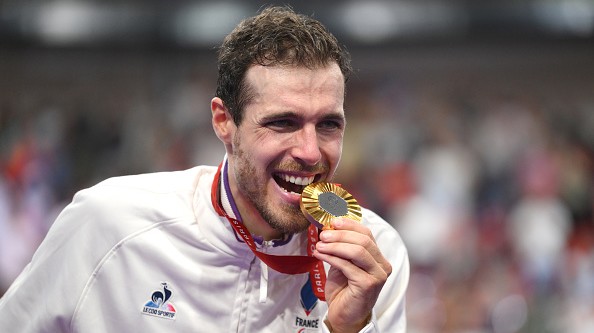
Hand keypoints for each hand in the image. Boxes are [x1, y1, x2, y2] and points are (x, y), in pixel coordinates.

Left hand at [313, 218, 391, 332]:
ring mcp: (377, 275)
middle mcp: (382, 266)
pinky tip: (320, 254)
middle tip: (323, 234)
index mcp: (378, 258)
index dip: (349, 225)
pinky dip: (332, 257)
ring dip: (335, 245)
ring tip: (320, 244)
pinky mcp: (368, 285)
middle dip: (340, 234)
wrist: (344, 316)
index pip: (367, 233)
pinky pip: (348, 266)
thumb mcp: (343, 263)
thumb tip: (328, 227)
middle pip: (363, 240)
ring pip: (357, 251)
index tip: (332, 221)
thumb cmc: (343, 290)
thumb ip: (341, 248)